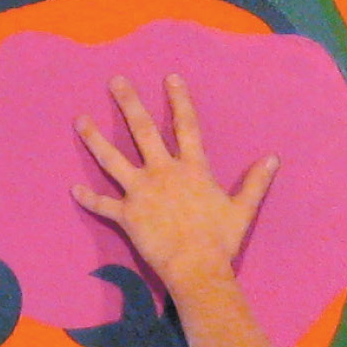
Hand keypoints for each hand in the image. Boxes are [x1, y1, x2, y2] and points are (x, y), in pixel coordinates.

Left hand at [71, 73, 277, 293]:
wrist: (196, 268)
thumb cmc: (221, 240)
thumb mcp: (243, 209)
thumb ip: (256, 182)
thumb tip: (273, 158)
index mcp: (192, 168)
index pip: (186, 125)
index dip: (179, 100)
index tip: (169, 77)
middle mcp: (163, 172)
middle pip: (142, 131)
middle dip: (128, 103)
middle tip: (115, 81)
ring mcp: (141, 192)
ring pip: (112, 160)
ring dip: (94, 138)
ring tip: (79, 120)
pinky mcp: (127, 215)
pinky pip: (102, 205)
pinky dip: (87, 198)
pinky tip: (73, 189)